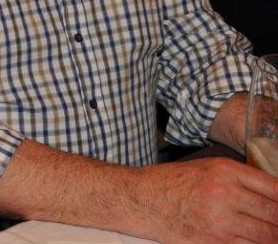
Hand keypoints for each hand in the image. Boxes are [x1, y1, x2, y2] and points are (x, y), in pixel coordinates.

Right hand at [136, 158, 277, 242]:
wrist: (141, 200)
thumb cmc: (172, 182)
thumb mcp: (207, 168)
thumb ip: (240, 179)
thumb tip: (273, 197)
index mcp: (226, 171)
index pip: (275, 189)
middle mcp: (226, 193)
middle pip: (275, 214)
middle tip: (276, 222)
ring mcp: (220, 220)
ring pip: (267, 235)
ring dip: (271, 236)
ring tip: (268, 234)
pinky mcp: (214, 241)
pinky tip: (251, 240)